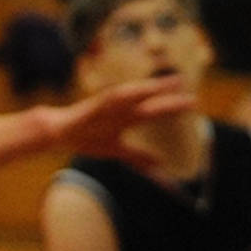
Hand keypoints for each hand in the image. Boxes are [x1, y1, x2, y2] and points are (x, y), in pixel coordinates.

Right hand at [44, 77, 197, 167]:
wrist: (57, 132)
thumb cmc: (87, 137)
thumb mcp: (117, 150)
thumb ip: (138, 156)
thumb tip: (159, 165)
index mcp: (128, 119)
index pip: (155, 111)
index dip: (173, 107)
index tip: (193, 103)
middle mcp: (121, 110)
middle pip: (149, 103)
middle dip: (168, 99)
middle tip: (190, 96)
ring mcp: (107, 107)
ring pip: (131, 96)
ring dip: (146, 90)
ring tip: (164, 85)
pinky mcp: (91, 108)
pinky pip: (105, 101)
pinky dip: (116, 97)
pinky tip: (127, 92)